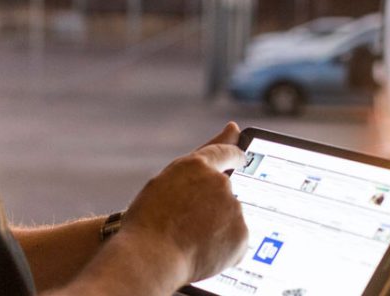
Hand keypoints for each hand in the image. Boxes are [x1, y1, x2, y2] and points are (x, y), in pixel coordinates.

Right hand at [119, 122, 248, 283]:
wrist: (150, 258)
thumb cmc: (148, 221)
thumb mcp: (165, 182)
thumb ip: (200, 160)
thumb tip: (232, 131)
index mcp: (197, 165)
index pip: (225, 152)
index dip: (235, 154)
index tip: (241, 157)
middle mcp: (220, 182)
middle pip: (225, 191)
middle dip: (214, 205)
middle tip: (188, 223)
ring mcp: (233, 208)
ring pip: (230, 216)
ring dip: (217, 226)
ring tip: (189, 240)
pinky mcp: (241, 234)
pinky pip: (235, 239)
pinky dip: (224, 246)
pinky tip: (202, 252)